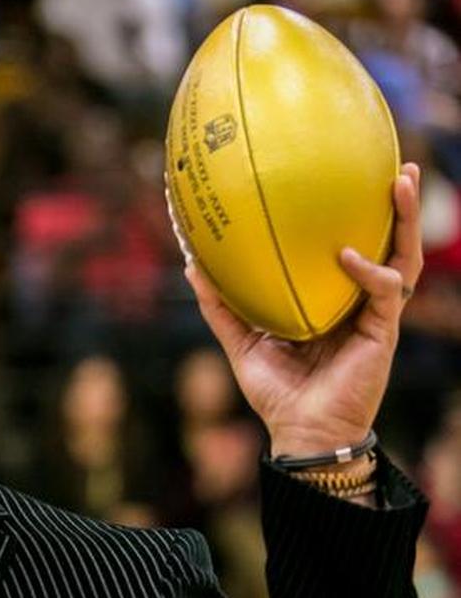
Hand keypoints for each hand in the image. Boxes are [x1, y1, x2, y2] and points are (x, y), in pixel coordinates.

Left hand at [184, 163, 422, 456]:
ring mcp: (373, 315)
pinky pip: (385, 293)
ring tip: (402, 183)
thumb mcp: (240, 341)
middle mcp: (358, 301)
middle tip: (397, 166)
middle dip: (399, 206)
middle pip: (388, 244)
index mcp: (332, 299)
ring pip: (403, 258)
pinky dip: (369, 272)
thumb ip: (220, 304)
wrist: (299, 432)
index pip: (351, 248)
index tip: (344, 176)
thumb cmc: (276, 392)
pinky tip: (349, 256)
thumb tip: (190, 263)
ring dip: (407, 221)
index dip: (353, 216)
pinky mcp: (380, 333)